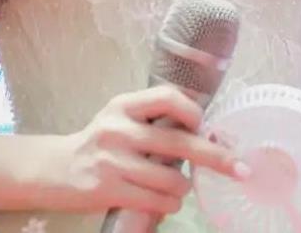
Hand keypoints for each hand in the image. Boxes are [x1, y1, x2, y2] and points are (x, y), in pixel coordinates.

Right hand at [57, 84, 248, 216]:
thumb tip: (203, 130)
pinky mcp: (111, 190)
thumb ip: (153, 119)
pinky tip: (166, 199)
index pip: (167, 97)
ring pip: (172, 178)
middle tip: (241, 168)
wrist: (58, 169)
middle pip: (179, 141)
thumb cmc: (101, 142)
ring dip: (184, 187)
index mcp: (124, 105)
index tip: (205, 126)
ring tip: (179, 186)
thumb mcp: (121, 118)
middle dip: (216, 157)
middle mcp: (118, 129)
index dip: (192, 111)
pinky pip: (158, 200)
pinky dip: (170, 202)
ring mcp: (114, 161)